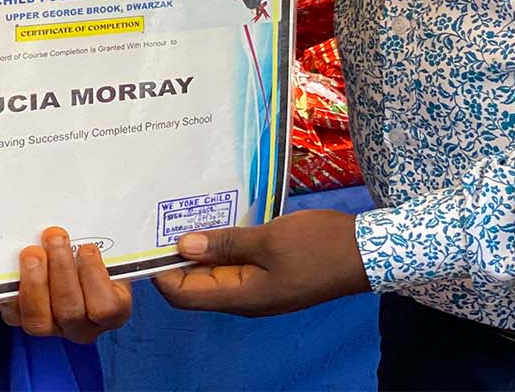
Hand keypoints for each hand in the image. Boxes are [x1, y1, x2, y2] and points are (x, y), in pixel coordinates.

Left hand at [1, 227, 132, 343]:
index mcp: (113, 311)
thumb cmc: (94, 259)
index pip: (107, 308)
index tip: (87, 249)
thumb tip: (88, 218)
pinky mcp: (27, 322)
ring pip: (40, 319)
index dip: (94, 277)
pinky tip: (15, 270)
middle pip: (70, 310)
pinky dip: (12, 292)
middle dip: (60, 269)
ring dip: (34, 281)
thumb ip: (97, 242)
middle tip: (54, 238)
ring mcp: (54, 328)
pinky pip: (14, 315)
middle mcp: (83, 327)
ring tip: (32, 253)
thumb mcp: (108, 250)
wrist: (76, 268)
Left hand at [153, 211, 369, 316]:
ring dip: (201, 250)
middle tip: (163, 220)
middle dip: (178, 258)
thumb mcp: (268, 239)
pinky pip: (236, 266)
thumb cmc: (318, 246)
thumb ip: (225, 244)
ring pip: (216, 275)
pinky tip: (219, 223)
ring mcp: (259, 289)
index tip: (149, 241)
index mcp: (241, 297)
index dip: (161, 272)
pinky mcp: (271, 276)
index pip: (183, 295)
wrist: (366, 253)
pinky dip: (223, 248)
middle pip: (196, 286)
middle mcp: (245, 299)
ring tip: (187, 216)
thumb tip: (181, 247)